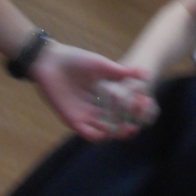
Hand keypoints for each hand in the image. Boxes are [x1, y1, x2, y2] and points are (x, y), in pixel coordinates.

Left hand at [29, 41, 150, 141]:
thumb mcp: (101, 65)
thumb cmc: (75, 60)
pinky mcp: (72, 119)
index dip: (134, 110)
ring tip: (127, 129)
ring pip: (103, 131)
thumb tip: (144, 72)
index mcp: (102, 95)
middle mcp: (95, 107)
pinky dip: (97, 135)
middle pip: (114, 123)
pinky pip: (86, 133)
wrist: (50, 61)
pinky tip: (106, 132)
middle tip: (137, 125)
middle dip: (127, 127)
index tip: (145, 106)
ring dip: (115, 133)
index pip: (122, 108)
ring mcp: (84, 114)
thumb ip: (121, 72)